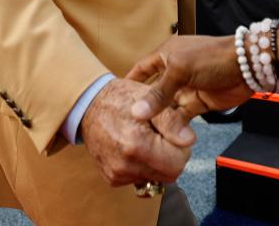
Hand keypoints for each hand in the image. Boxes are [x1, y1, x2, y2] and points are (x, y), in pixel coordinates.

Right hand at [79, 78, 194, 186]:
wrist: (89, 105)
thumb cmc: (120, 98)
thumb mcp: (149, 99)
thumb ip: (172, 121)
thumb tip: (190, 140)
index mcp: (136, 145)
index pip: (178, 163)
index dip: (180, 147)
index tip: (170, 132)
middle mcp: (125, 165)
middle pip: (169, 175)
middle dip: (171, 156)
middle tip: (160, 135)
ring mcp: (117, 175)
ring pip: (156, 177)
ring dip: (157, 161)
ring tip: (145, 138)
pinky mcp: (112, 179)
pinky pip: (140, 178)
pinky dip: (143, 165)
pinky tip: (134, 147)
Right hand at [128, 35, 253, 123]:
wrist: (247, 66)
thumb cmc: (212, 57)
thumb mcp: (180, 70)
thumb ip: (158, 93)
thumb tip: (136, 112)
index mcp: (166, 55)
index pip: (141, 69)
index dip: (129, 82)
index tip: (114, 98)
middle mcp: (173, 71)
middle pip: (153, 92)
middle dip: (142, 106)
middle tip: (126, 124)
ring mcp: (186, 88)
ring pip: (166, 107)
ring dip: (159, 119)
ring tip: (145, 134)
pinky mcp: (198, 103)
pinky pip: (181, 116)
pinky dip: (175, 126)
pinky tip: (166, 135)